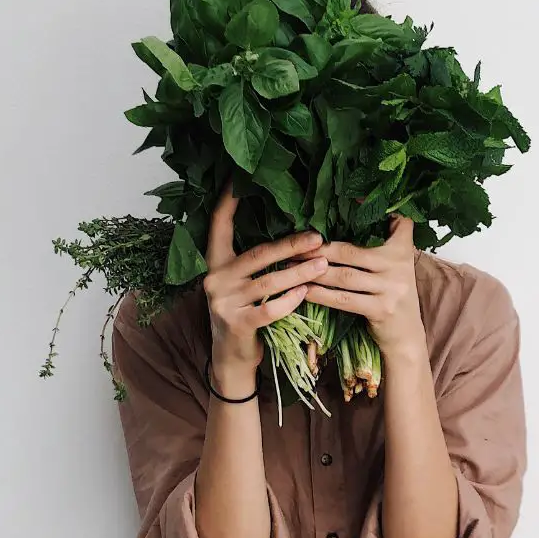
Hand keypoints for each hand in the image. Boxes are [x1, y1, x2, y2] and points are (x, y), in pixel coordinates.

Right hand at [205, 186, 326, 390]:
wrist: (231, 358)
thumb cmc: (245, 313)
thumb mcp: (242, 284)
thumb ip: (256, 262)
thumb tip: (293, 234)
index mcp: (215, 263)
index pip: (218, 225)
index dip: (228, 201)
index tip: (239, 178)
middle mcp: (215, 279)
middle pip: (258, 254)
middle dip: (291, 245)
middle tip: (319, 237)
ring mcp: (223, 302)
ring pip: (269, 282)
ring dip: (300, 273)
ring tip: (323, 264)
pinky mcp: (237, 324)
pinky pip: (270, 309)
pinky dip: (290, 300)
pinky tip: (307, 293)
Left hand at [303, 217, 425, 357]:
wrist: (406, 336)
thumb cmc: (392, 295)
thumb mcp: (396, 266)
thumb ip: (383, 242)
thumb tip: (353, 209)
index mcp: (402, 249)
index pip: (395, 222)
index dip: (370, 211)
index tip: (347, 200)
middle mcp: (399, 266)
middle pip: (351, 252)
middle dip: (319, 249)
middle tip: (294, 246)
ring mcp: (391, 288)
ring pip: (344, 276)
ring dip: (315, 271)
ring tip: (292, 267)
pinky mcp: (381, 309)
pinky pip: (344, 299)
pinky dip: (322, 295)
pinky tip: (305, 290)